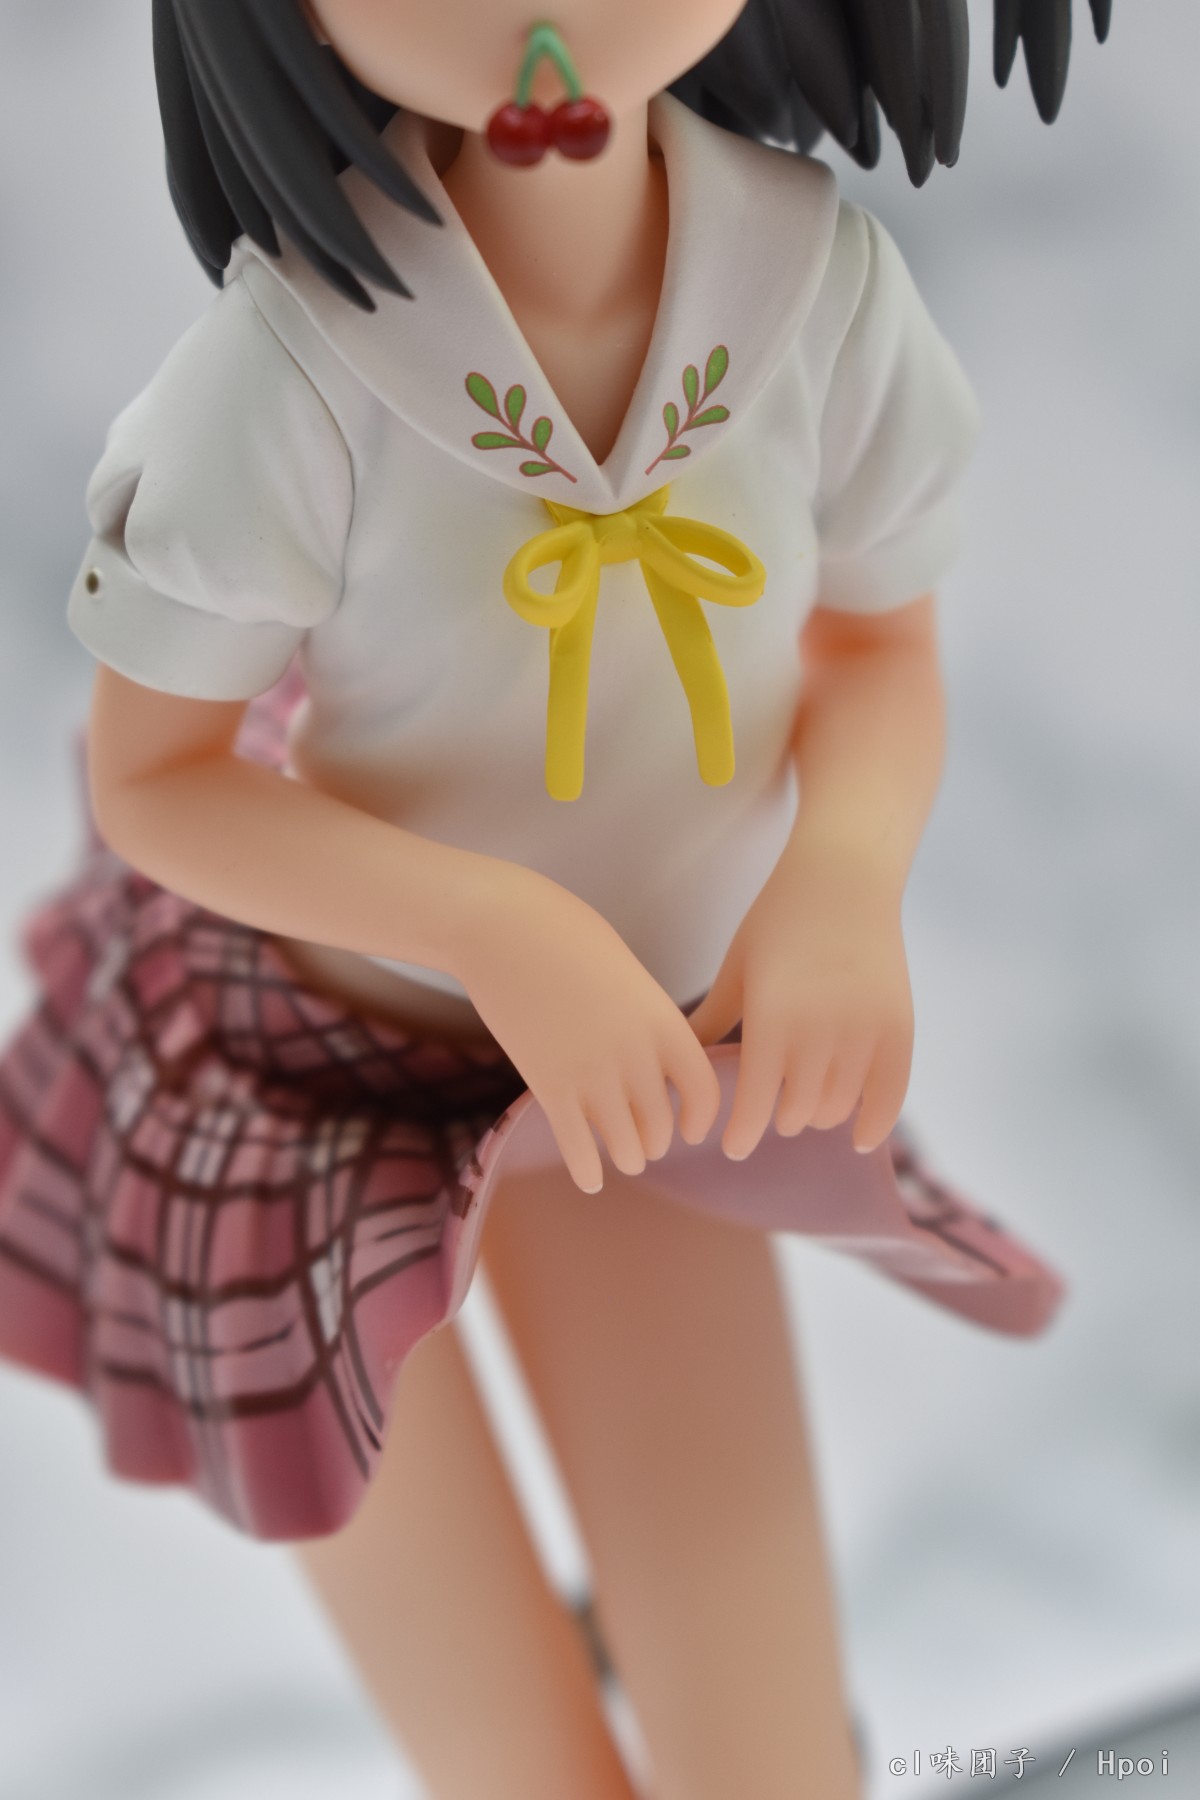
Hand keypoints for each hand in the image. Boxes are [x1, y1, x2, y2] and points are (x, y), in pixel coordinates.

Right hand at [452, 866, 721, 1192]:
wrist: (500, 927)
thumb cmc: (564, 934)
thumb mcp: (625, 972)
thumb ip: (645, 1018)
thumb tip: (653, 1051)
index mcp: (663, 1021)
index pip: (704, 1091)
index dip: (702, 1118)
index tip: (692, 1128)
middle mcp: (635, 1055)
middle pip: (662, 1126)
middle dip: (657, 1139)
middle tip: (649, 1139)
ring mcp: (590, 1074)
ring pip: (625, 1146)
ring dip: (627, 1155)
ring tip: (625, 1156)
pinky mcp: (546, 1086)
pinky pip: (576, 1148)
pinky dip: (587, 1171)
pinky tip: (590, 1179)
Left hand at [685, 847, 913, 1158]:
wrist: (844, 878)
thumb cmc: (777, 919)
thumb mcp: (736, 969)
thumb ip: (710, 1022)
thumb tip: (675, 1064)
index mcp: (773, 1020)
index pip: (756, 1103)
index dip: (742, 1133)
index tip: (732, 1148)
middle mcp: (820, 1033)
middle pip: (797, 1112)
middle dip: (779, 1118)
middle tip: (770, 1111)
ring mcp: (864, 1032)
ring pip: (837, 1107)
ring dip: (817, 1114)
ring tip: (805, 1106)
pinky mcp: (897, 1027)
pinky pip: (889, 1095)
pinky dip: (873, 1123)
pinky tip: (857, 1138)